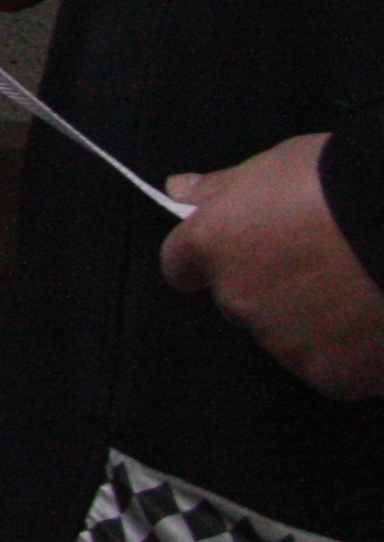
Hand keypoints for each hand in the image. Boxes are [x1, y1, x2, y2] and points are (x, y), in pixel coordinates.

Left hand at [163, 135, 383, 399]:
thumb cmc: (342, 181)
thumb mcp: (275, 165)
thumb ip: (222, 188)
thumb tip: (177, 189)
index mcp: (213, 244)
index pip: (182, 265)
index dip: (213, 259)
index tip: (241, 253)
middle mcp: (237, 299)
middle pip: (240, 302)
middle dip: (271, 288)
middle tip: (322, 264)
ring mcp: (284, 343)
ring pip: (289, 338)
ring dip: (314, 323)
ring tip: (360, 290)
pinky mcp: (332, 376)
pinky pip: (334, 369)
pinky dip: (353, 353)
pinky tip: (377, 322)